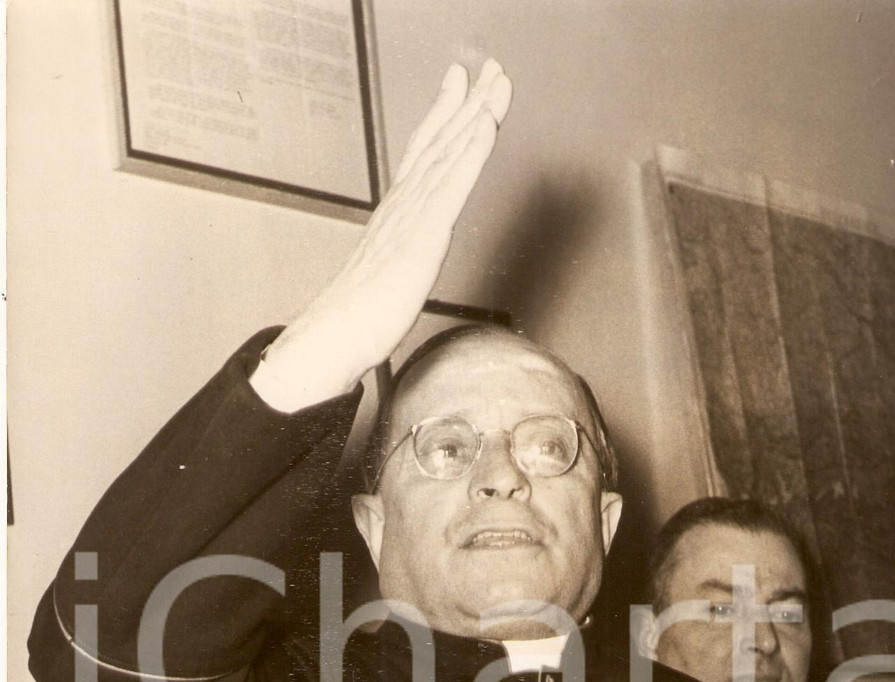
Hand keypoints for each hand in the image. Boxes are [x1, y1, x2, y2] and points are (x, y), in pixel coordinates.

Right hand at [253, 59, 512, 411]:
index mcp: (397, 216)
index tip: (460, 82)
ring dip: (476, 115)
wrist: (334, 340)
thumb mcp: (385, 279)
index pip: (424, 156)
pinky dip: (470, 152)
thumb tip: (400, 259)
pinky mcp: (421, 239)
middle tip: (492, 67)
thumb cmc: (357, 318)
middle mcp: (404, 207)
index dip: (444, 117)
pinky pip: (451, 187)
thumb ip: (396, 259)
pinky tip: (486, 126)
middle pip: (440, 144)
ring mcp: (411, 219)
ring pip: (449, 155)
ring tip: (497, 82)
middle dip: (469, 103)